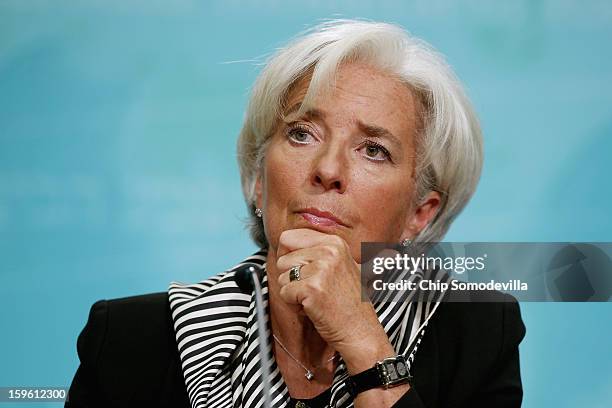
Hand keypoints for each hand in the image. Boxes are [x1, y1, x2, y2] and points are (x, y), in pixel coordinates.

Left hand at [276, 228, 394, 371]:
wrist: (360, 330)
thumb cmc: (347, 302)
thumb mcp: (340, 265)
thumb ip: (316, 251)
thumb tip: (285, 241)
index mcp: (334, 242)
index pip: (289, 237)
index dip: (287, 257)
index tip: (300, 271)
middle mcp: (329, 251)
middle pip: (283, 259)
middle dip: (291, 278)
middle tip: (313, 290)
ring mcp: (321, 269)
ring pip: (282, 277)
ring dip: (293, 293)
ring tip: (315, 299)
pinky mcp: (312, 288)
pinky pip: (284, 293)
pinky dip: (294, 305)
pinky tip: (313, 308)